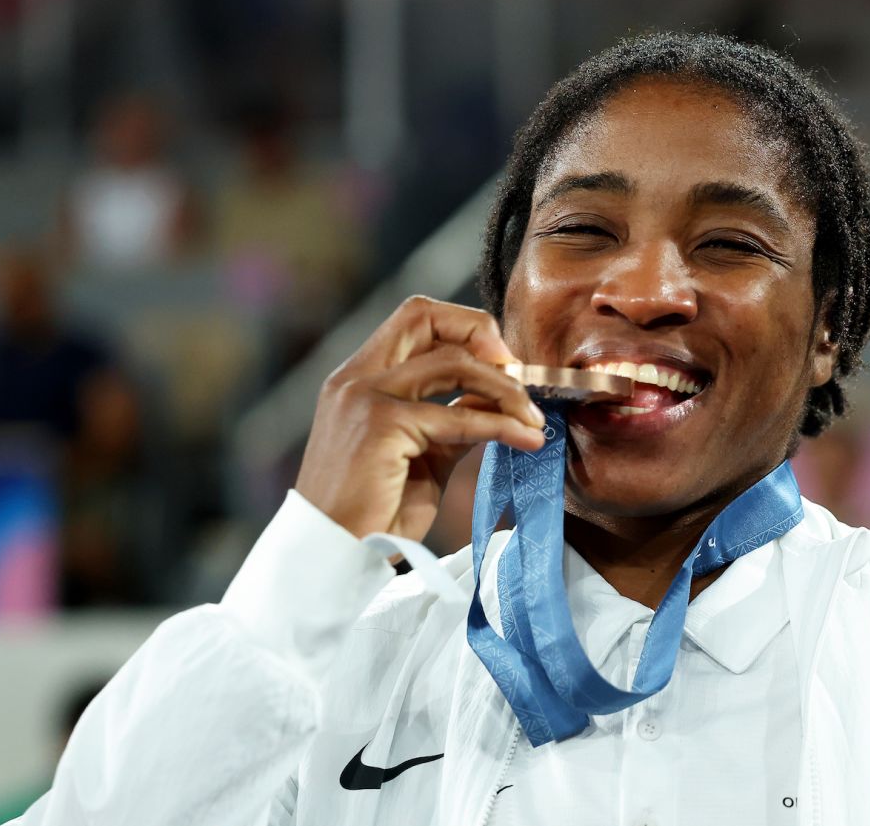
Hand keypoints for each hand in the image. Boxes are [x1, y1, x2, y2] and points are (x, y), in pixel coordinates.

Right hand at [294, 296, 544, 539]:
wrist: (335, 556)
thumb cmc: (374, 514)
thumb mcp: (422, 456)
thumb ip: (453, 422)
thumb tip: (500, 401)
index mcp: (359, 378)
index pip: (414, 319)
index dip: (464, 329)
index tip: (502, 362)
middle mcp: (356, 377)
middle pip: (424, 314)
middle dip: (482, 333)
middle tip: (519, 372)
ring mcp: (365, 396)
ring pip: (453, 362)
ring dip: (506, 388)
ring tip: (534, 419)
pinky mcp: (382, 425)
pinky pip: (459, 416)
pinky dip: (501, 425)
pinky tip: (526, 439)